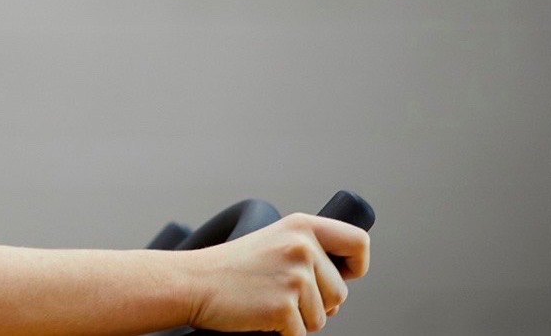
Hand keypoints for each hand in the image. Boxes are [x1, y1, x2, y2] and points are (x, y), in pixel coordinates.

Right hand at [181, 213, 370, 334]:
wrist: (192, 283)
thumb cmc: (230, 268)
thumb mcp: (273, 243)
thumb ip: (307, 254)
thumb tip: (339, 291)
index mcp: (303, 226)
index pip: (358, 243)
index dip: (356, 266)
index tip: (343, 276)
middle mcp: (303, 247)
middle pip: (340, 293)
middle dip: (316, 303)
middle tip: (279, 294)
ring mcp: (294, 277)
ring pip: (322, 318)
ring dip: (297, 320)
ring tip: (265, 302)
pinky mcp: (284, 307)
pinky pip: (300, 335)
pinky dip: (282, 334)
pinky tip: (259, 316)